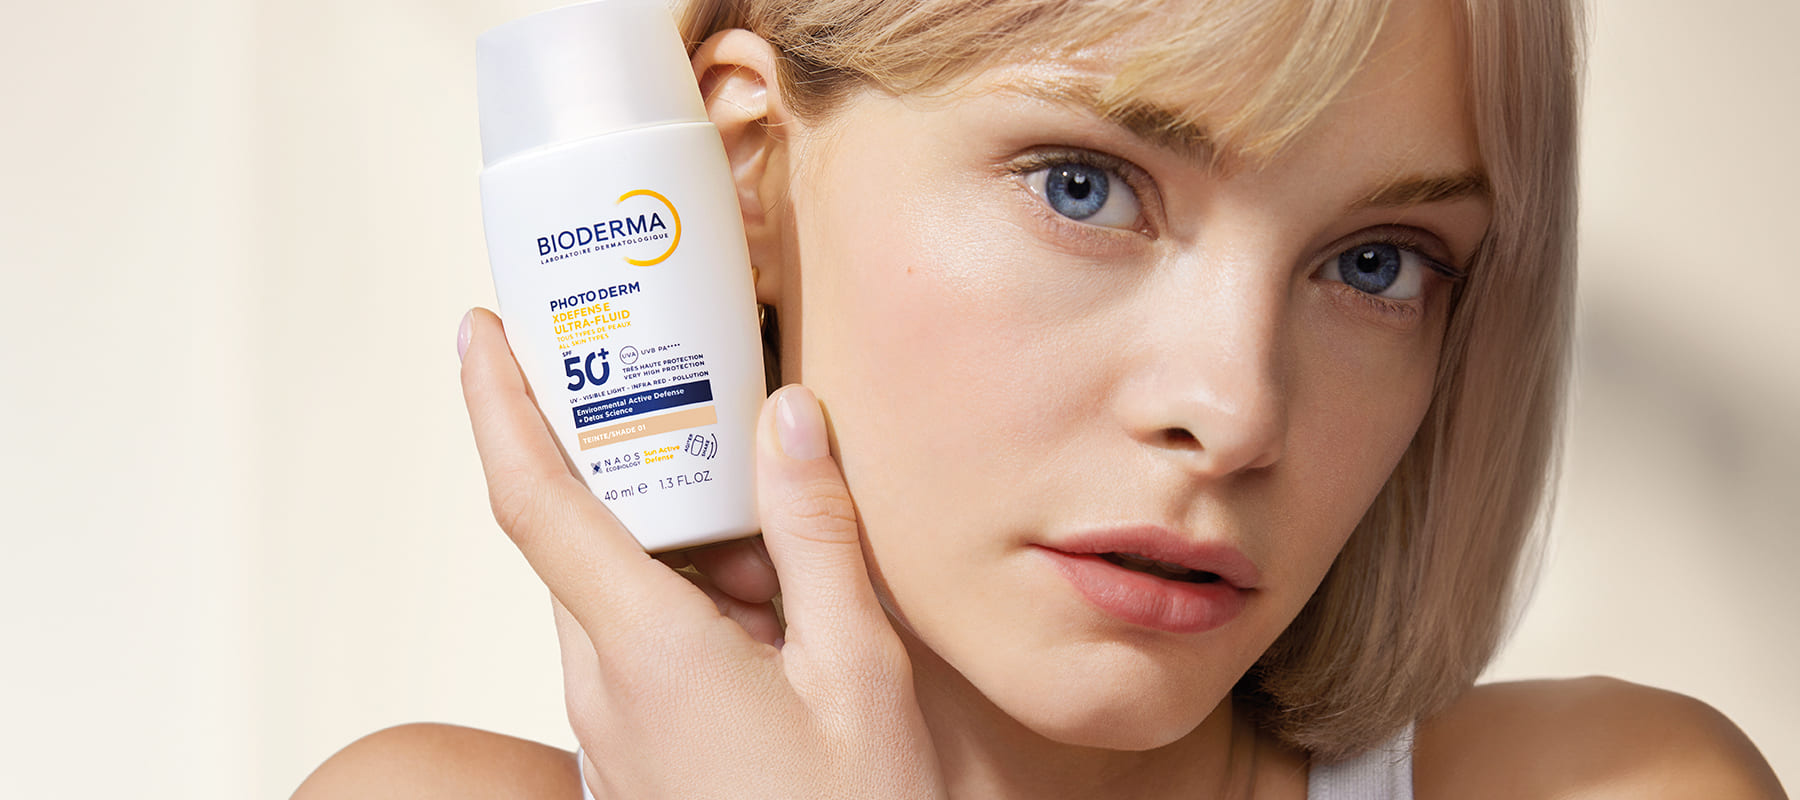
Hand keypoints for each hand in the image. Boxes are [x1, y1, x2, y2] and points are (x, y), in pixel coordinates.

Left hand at [457, 308, 946, 799]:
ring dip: (697, 550)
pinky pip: (645, 639)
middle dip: (650, 471)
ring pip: (623, 587)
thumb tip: (788, 415)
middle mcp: (601, 682)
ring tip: (791, 564)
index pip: (534, 500)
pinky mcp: (632, 745)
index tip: (478, 325)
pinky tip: (782, 622)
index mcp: (645, 648)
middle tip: (720, 424)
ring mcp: (609, 721)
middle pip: (588, 532)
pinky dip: (705, 605)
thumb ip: (817, 534)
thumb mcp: (856, 671)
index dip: (496, 402)